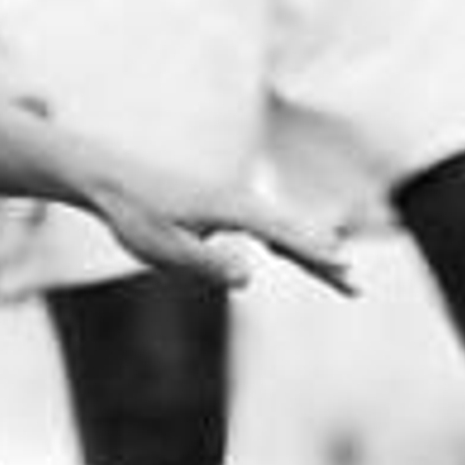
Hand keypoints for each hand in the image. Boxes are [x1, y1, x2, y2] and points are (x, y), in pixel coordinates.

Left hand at [83, 168, 356, 296]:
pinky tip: (289, 252)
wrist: (109, 178)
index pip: (283, 234)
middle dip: (324, 259)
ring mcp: (230, 201)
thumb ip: (208, 264)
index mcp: (231, 208)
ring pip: (281, 229)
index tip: (343, 269)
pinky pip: (263, 225)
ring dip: (309, 251)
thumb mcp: (166, 248)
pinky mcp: (219, 206)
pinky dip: (284, 240)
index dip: (314, 254)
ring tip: (337, 275)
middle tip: (355, 287)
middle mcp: (238, 200)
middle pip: (292, 232)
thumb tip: (248, 278)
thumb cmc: (135, 214)